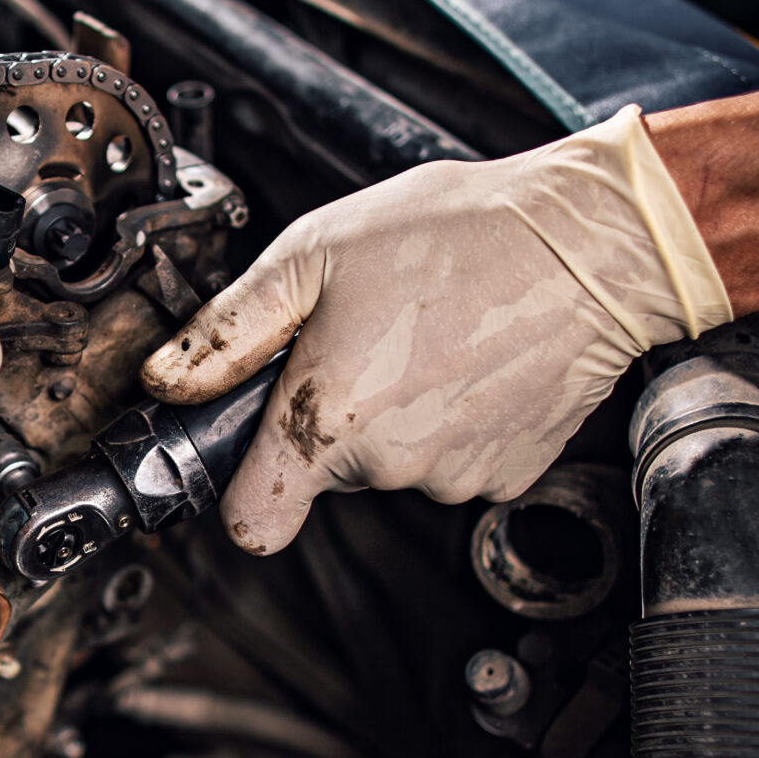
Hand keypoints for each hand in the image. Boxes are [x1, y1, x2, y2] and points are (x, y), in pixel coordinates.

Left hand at [139, 105, 729, 549]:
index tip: (249, 452)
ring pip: (395, 462)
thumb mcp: (313, 255)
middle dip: (332, 413)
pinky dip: (457, 419)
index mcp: (329, 420)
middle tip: (368, 333)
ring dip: (399, 412)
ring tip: (430, 334)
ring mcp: (456, 476)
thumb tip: (167, 380)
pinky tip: (473, 357)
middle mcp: (392, 465)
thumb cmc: (459, 235)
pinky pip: (455, 458)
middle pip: (328, 470)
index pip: (252, 522)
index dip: (243, 487)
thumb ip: (228, 331)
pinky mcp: (510, 474)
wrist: (591, 244)